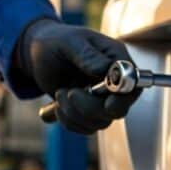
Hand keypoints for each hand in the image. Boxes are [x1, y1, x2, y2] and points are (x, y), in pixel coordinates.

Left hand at [16, 19, 140, 133]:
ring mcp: (102, 99)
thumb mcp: (69, 43)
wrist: (38, 54)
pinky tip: (55, 106)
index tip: (106, 104)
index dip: (123, 99)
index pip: (132, 85)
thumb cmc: (56, 41)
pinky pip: (84, 128)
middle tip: (68, 92)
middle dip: (90, 108)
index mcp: (116, 59)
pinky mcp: (88, 111)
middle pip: (117, 110)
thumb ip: (88, 55)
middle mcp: (114, 82)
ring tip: (58, 94)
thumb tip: (105, 69)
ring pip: (99, 122)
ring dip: (73, 114)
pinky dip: (67, 121)